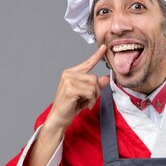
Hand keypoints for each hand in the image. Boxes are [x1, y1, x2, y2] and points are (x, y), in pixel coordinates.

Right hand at [25, 45, 109, 165]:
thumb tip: (106, 78)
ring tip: (88, 103)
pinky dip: (91, 100)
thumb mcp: (86, 95)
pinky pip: (90, 92)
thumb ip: (95, 86)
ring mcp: (68, 80)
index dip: (97, 56)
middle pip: (94, 78)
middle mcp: (68, 74)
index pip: (87, 63)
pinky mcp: (70, 88)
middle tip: (91, 101)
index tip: (104, 47)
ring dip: (94, 97)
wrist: (59, 118)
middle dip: (96, 91)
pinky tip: (86, 105)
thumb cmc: (71, 106)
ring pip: (93, 85)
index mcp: (71, 73)